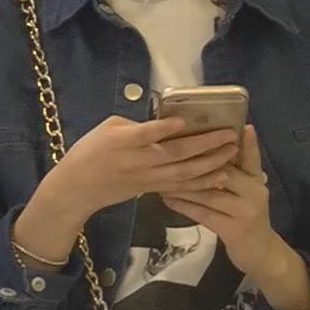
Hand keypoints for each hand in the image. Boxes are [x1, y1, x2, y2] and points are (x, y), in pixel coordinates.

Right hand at [50, 114, 240, 227]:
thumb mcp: (108, 128)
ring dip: (210, 164)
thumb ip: (136, 124)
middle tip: (229, 135)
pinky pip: (181, 188)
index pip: (146, 135)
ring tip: (231, 153)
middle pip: (176, 155)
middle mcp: (139, 162)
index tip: (184, 121)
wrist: (78, 187)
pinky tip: (218, 176)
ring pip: (183, 174)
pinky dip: (201, 183)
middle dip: (205, 145)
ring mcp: (148, 178)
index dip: (164, 129)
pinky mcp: (152, 189)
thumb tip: (163, 120)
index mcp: (124, 143)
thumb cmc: (91, 151)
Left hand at [164, 126, 282, 282]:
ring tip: (163, 176)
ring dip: (184, 186)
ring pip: (210, 194)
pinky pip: (203, 214)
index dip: (245, 143)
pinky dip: (184, 206)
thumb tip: (221, 143)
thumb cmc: (248, 217)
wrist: (260, 253)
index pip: (251, 157)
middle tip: (172, 152)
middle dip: (198, 163)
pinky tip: (168, 199)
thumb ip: (240, 169)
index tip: (238, 126)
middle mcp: (255, 193)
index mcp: (258, 180)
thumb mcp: (249, 190)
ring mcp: (244, 213)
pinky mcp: (232, 230)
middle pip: (225, 172)